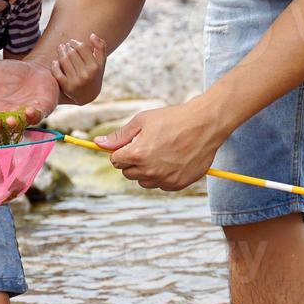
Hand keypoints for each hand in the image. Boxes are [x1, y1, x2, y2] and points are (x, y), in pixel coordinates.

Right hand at [0, 58, 59, 125]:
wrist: (33, 67)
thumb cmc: (8, 73)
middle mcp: (6, 116)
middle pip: (0, 127)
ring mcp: (23, 115)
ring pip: (18, 125)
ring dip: (14, 124)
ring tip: (10, 120)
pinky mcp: (40, 110)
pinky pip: (36, 116)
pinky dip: (33, 115)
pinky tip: (30, 110)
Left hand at [51, 34, 106, 104]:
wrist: (89, 96)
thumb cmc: (94, 74)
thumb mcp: (101, 63)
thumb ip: (101, 47)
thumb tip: (92, 35)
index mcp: (95, 67)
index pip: (82, 48)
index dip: (75, 43)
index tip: (72, 42)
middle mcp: (86, 75)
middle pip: (72, 53)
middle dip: (67, 47)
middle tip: (64, 45)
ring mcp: (76, 82)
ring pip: (64, 61)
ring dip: (60, 52)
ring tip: (60, 49)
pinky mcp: (67, 87)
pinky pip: (57, 73)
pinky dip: (55, 65)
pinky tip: (55, 61)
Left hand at [96, 99, 228, 190]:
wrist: (205, 124)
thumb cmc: (173, 119)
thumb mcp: (142, 121)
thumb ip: (119, 136)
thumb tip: (98, 143)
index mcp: (137, 154)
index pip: (115, 161)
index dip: (121, 150)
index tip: (132, 142)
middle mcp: (150, 170)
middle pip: (127, 173)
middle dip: (132, 161)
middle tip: (148, 145)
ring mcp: (165, 179)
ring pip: (144, 181)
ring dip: (147, 170)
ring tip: (161, 152)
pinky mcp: (178, 184)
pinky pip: (161, 185)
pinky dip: (163, 175)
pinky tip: (172, 159)